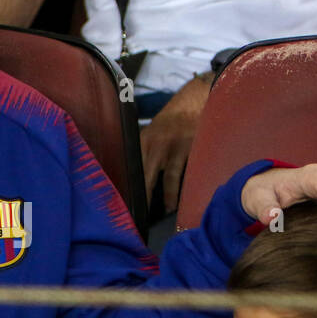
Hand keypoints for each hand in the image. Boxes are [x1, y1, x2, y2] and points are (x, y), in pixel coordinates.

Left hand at [139, 74, 211, 214]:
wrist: (193, 101)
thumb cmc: (171, 121)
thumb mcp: (152, 132)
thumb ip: (144, 151)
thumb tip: (136, 177)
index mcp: (141, 141)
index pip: (131, 168)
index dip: (127, 187)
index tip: (123, 204)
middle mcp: (153, 145)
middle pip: (144, 176)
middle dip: (141, 196)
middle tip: (138, 216)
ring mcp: (171, 148)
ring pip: (165, 179)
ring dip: (165, 197)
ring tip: (164, 211)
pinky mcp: (187, 150)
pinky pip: (181, 174)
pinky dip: (178, 190)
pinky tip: (177, 202)